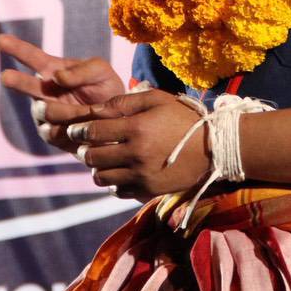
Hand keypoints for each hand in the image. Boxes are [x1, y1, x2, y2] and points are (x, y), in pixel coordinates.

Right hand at [0, 34, 125, 154]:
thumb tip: (56, 76)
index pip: (32, 57)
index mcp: (53, 70)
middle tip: (5, 76)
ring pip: (46, 112)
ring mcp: (45, 115)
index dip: (16, 48)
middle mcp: (43, 92)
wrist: (118, 121)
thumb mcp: (101, 72)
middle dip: (17, 81)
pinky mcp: (52, 136)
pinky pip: (56, 132)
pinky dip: (73, 127)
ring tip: (89, 111)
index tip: (0, 39)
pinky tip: (84, 126)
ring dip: (69, 111)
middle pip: (26, 85)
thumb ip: (82, 70)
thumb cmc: (106, 89)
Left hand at [73, 89, 209, 201]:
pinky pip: (117, 191)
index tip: (76, 130)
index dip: (79, 131)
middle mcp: (135, 154)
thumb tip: (97, 108)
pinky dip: (113, 184)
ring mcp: (141, 175)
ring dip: (97, 168)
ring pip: (101, 177)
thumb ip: (126, 101)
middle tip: (88, 146)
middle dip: (85, 150)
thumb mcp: (157, 99)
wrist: (214, 148)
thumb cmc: (184, 118)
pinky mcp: (147, 190)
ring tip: (103, 160)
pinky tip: (119, 173)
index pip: (93, 131)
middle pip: (92, 157)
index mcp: (136, 128)